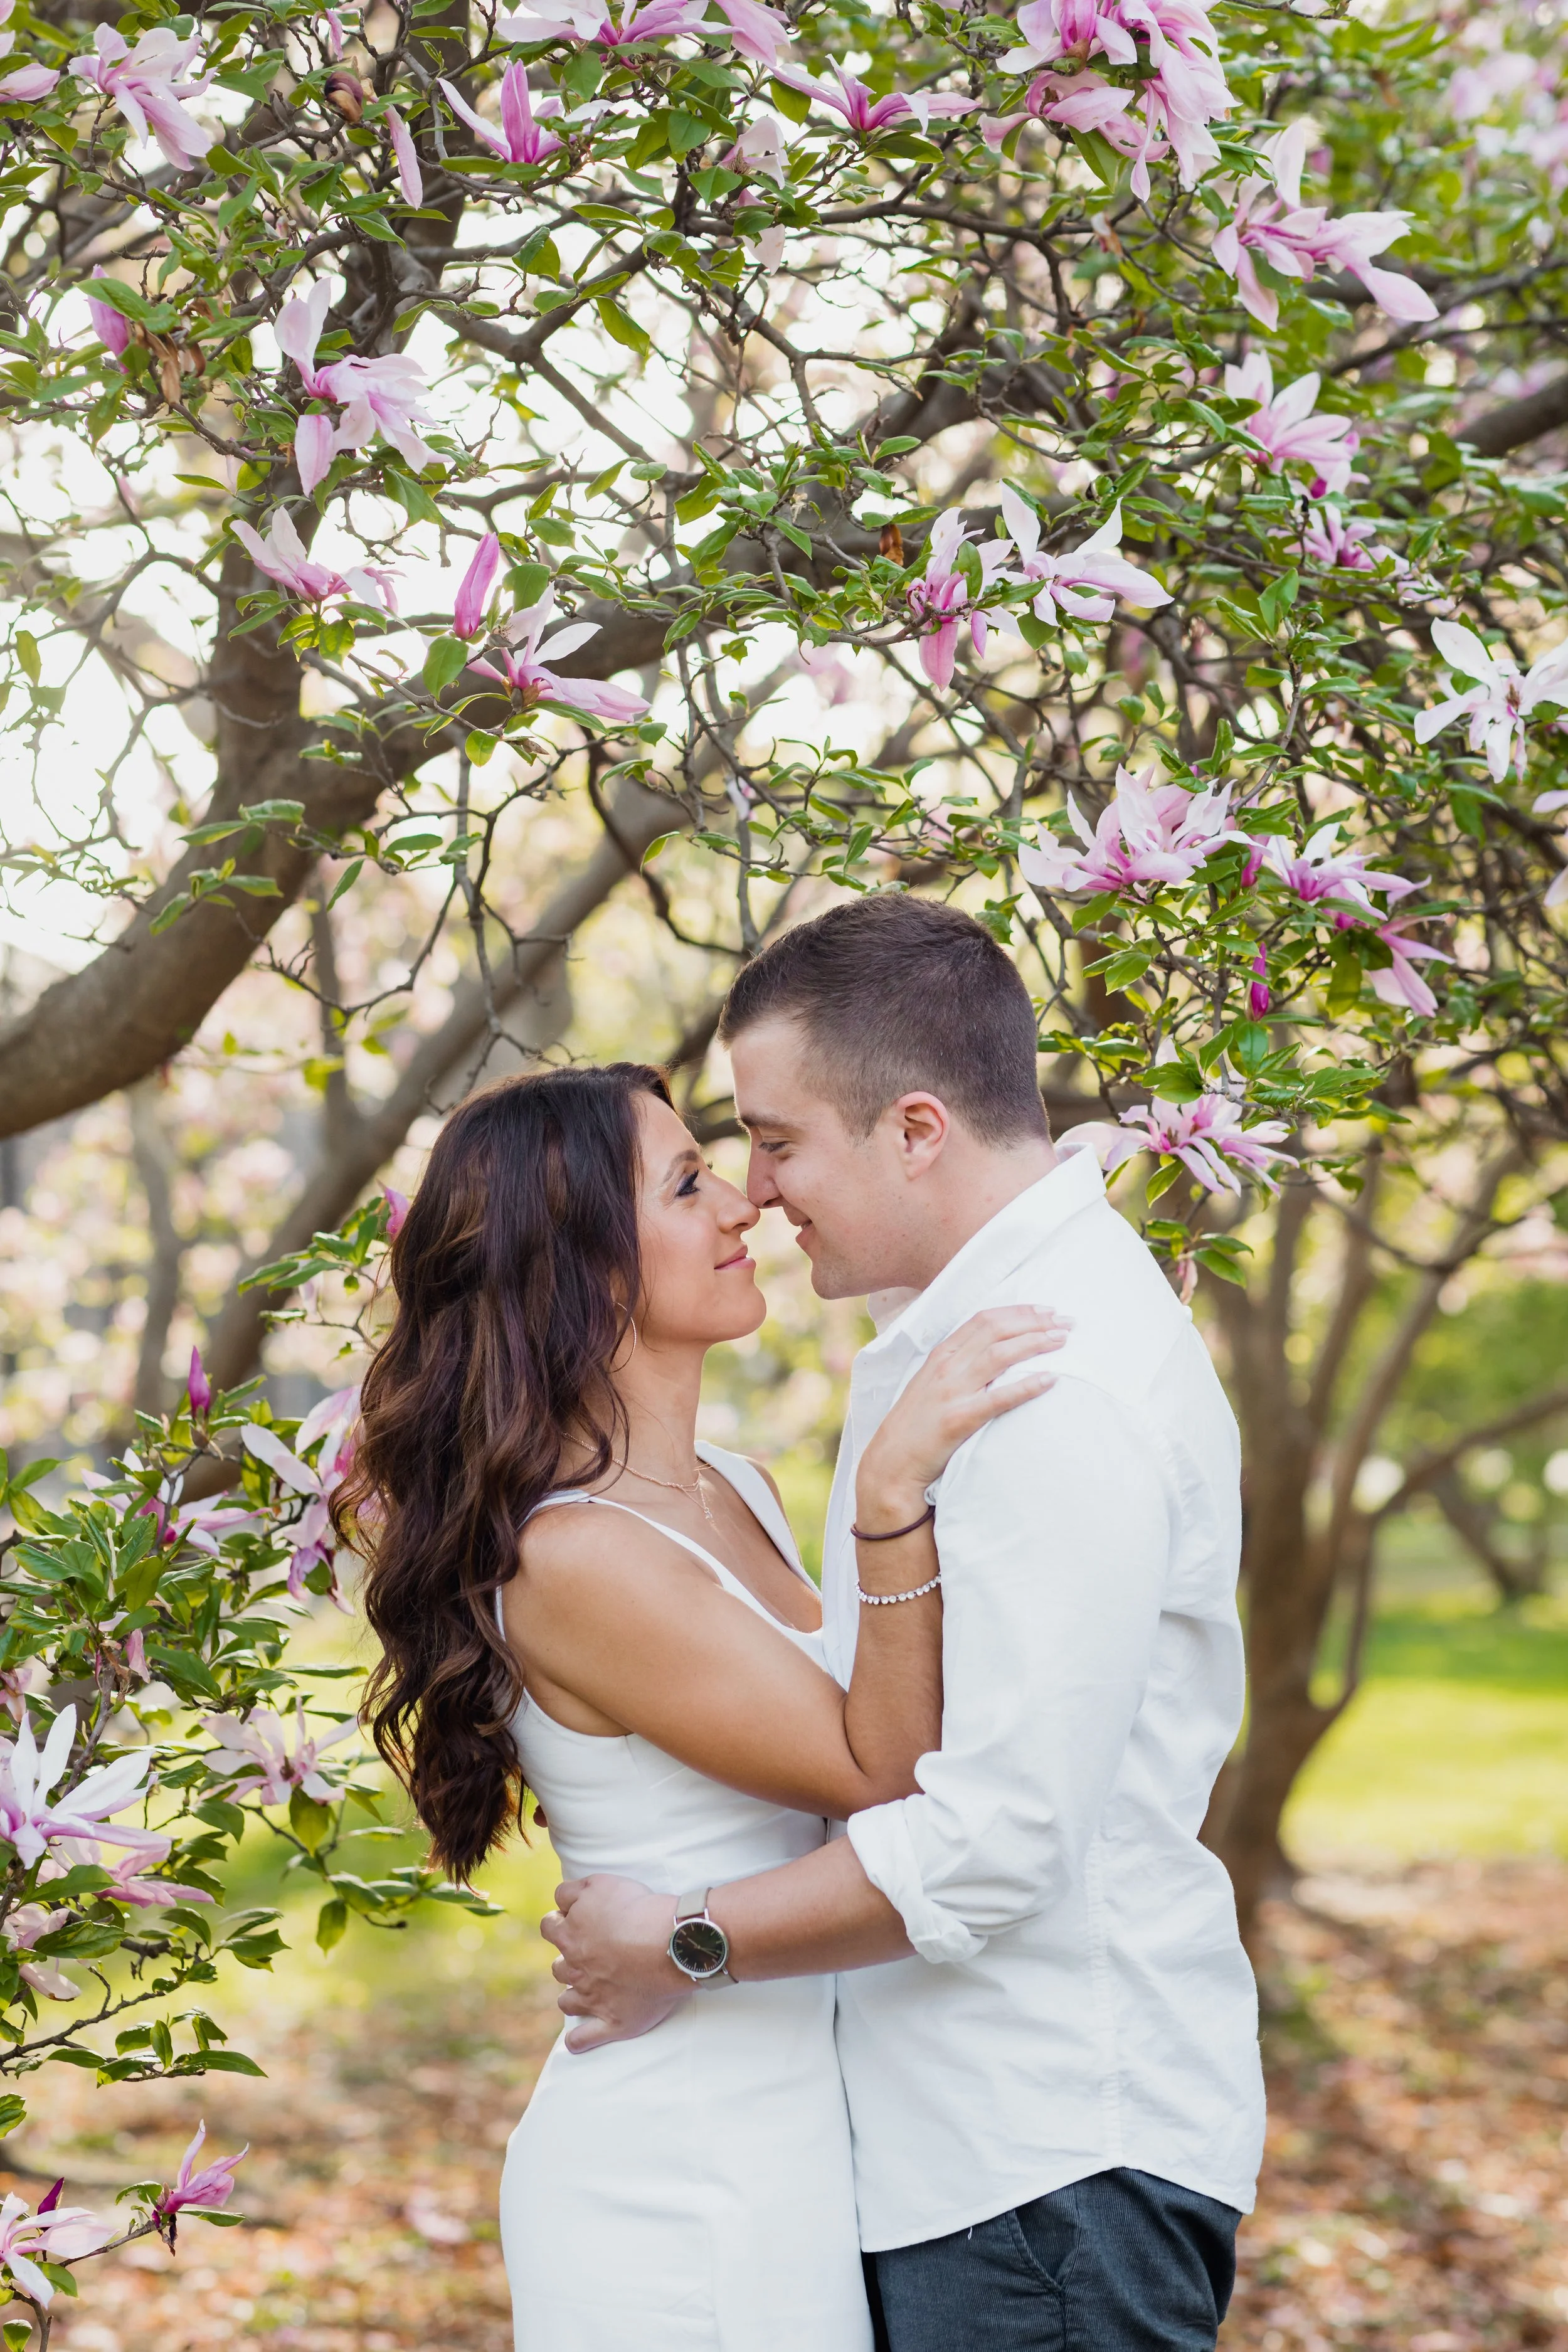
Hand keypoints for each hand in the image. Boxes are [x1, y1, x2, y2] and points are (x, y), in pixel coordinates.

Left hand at [540, 1875, 691, 2051]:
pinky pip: (584, 2038)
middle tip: (589, 1955)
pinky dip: (579, 2041)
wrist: (669, 1944)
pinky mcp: (612, 2020)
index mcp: (571, 1935)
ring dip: (573, 1994)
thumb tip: (562, 1898)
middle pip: (558, 1965)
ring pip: (566, 2000)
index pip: (550, 1925)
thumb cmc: (639, 1910)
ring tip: (588, 1989)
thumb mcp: (601, 1884)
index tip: (576, 1920)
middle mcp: (576, 1967)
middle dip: (568, 1960)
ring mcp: (592, 1997)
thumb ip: (575, 1890)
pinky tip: (575, 2043)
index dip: (561, 1921)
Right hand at [856, 1305, 1069, 1526]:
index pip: (984, 1319)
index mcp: (941, 1354)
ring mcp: (951, 1392)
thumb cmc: (916, 1426)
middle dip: (1034, 1321)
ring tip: (1063, 1340)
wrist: (890, 1465)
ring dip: (1035, 1343)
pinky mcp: (958, 1419)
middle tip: (1066, 1321)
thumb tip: (996, 1352)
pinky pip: (998, 1399)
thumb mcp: (933, 1385)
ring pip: (999, 1355)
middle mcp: (946, 1366)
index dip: (1019, 1311)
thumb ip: (959, 1365)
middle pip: (996, 1330)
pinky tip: (1050, 1380)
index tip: (1047, 1310)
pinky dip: (1026, 1387)